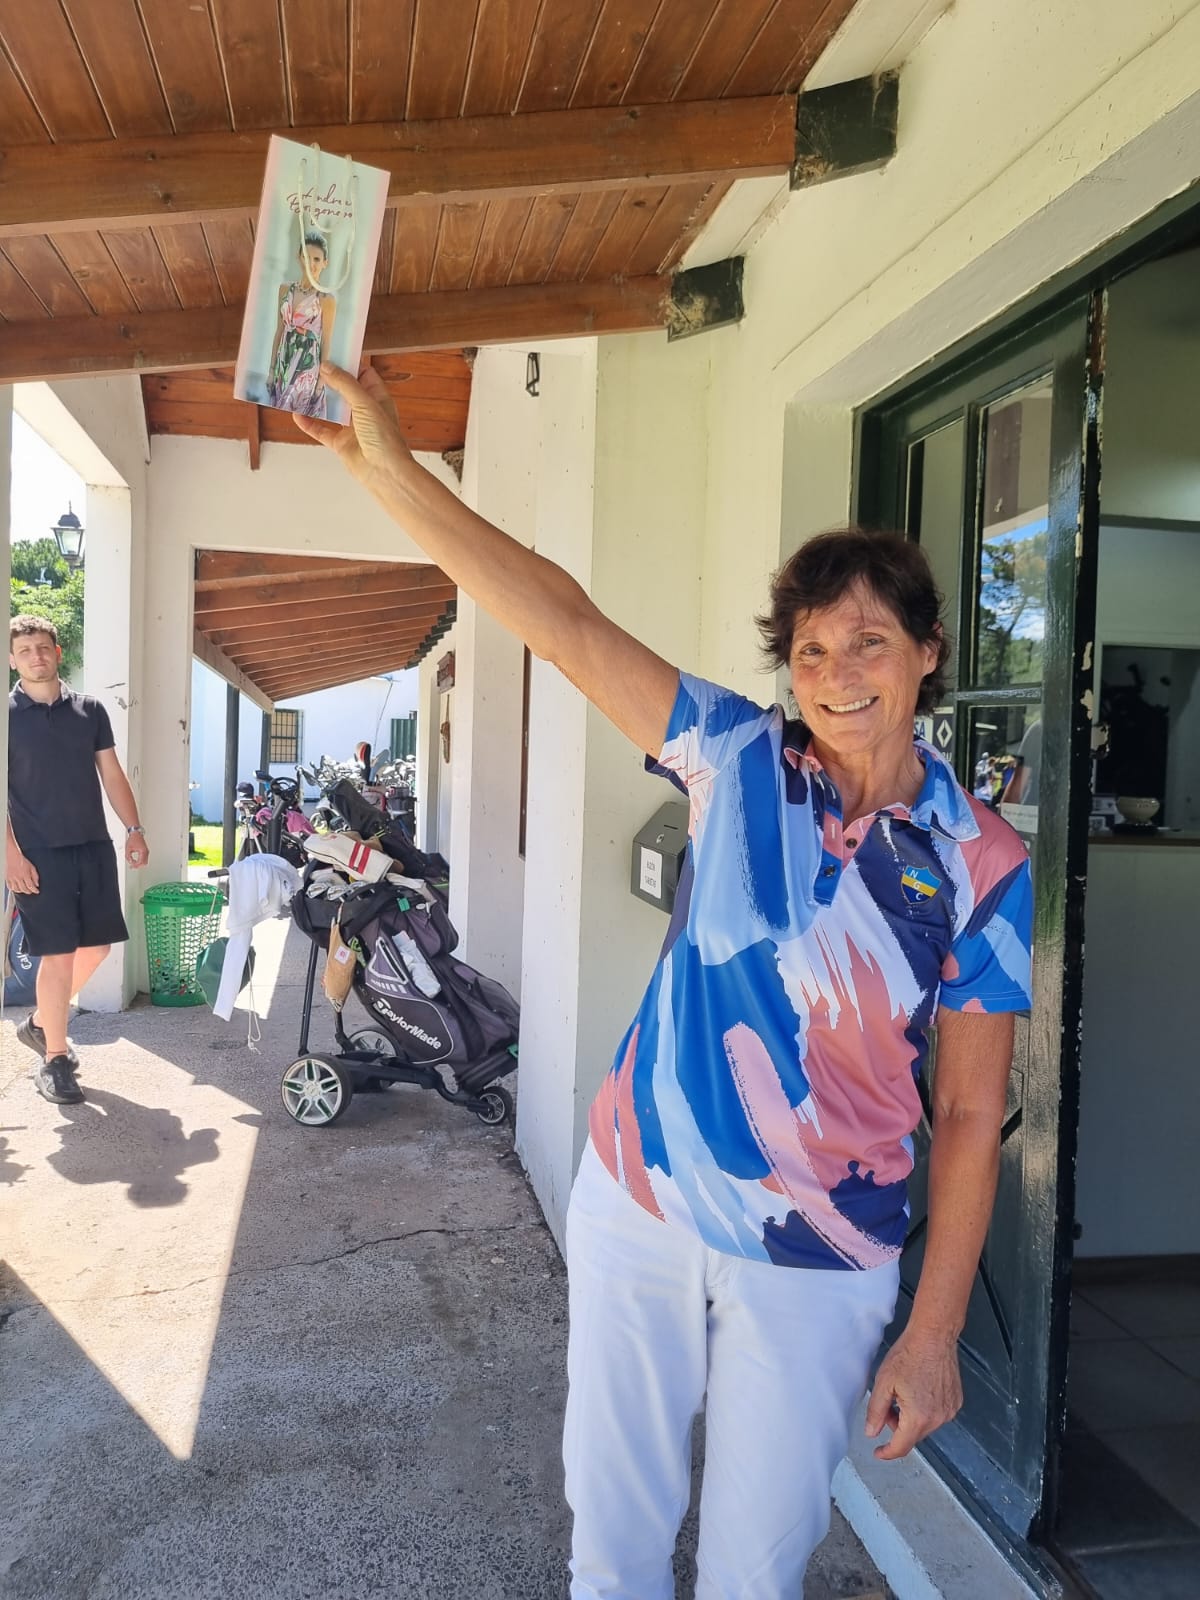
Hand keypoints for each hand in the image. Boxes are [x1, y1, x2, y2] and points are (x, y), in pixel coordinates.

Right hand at [6, 851, 38, 894]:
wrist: (13, 857)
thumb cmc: (22, 861)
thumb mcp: (32, 867)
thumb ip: (35, 876)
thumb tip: (36, 884)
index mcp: (25, 875)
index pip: (30, 886)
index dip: (34, 890)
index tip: (37, 891)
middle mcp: (18, 877)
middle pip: (24, 889)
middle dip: (28, 892)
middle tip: (31, 891)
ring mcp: (12, 878)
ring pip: (16, 889)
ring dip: (21, 891)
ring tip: (24, 890)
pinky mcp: (7, 878)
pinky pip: (10, 887)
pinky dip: (14, 889)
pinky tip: (17, 888)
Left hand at [125, 833, 148, 868]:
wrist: (136, 834)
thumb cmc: (133, 839)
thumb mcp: (128, 848)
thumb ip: (128, 856)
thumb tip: (130, 861)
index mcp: (143, 851)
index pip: (140, 862)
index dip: (136, 865)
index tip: (132, 866)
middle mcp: (146, 852)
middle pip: (144, 863)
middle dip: (138, 866)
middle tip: (132, 867)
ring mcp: (147, 851)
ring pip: (145, 862)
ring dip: (140, 864)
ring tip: (134, 864)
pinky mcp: (146, 851)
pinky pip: (145, 859)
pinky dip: (141, 861)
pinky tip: (136, 861)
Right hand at [292, 363, 413, 485]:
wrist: (384, 472)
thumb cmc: (384, 437)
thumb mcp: (365, 403)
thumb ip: (345, 384)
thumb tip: (326, 366)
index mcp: (376, 397)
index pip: (363, 373)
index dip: (348, 362)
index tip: (330, 351)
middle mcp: (364, 410)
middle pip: (343, 389)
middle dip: (327, 378)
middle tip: (308, 365)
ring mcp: (352, 427)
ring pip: (331, 408)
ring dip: (316, 399)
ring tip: (299, 385)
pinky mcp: (341, 443)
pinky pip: (322, 430)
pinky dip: (310, 423)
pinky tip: (297, 414)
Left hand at [864, 1327, 962, 1460]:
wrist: (933, 1336)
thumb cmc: (909, 1354)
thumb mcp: (884, 1382)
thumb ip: (876, 1411)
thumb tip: (872, 1432)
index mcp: (918, 1417)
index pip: (901, 1447)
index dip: (887, 1452)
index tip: (879, 1452)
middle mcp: (938, 1419)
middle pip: (913, 1436)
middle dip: (898, 1427)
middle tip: (888, 1405)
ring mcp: (949, 1411)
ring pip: (925, 1426)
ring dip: (912, 1418)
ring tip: (904, 1393)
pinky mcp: (956, 1402)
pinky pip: (937, 1415)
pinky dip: (925, 1410)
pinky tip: (919, 1390)